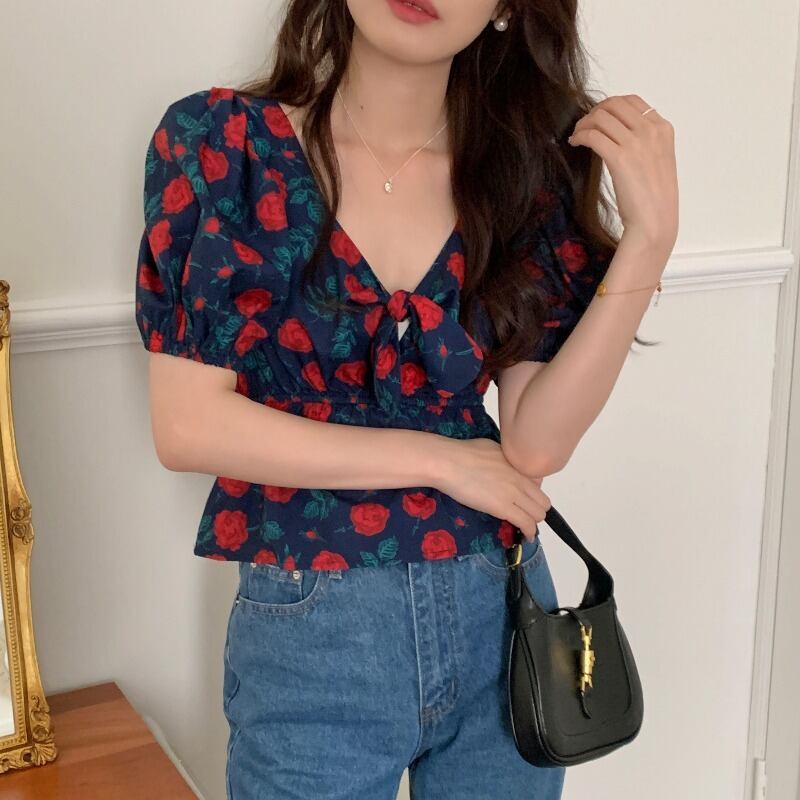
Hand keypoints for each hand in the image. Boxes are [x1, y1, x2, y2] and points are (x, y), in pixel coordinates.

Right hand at [432, 437, 549, 542]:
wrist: (448, 462)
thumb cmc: (461, 453)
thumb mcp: (491, 448)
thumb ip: (504, 460)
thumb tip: (504, 466)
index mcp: (517, 463)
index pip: (539, 484)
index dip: (532, 494)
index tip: (524, 500)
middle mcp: (520, 478)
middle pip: (543, 501)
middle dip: (536, 510)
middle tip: (524, 514)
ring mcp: (514, 493)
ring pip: (538, 514)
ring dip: (532, 521)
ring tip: (523, 526)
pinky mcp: (504, 507)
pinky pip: (526, 523)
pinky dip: (528, 532)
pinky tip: (524, 536)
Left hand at [568, 94, 678, 261]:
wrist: (655, 221)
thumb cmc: (654, 199)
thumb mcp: (657, 161)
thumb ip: (645, 142)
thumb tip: (620, 133)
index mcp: (663, 129)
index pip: (632, 101)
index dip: (609, 105)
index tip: (598, 117)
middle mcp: (651, 131)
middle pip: (614, 104)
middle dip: (594, 112)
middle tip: (583, 126)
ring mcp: (636, 143)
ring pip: (601, 117)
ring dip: (583, 123)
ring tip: (577, 135)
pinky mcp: (619, 158)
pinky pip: (593, 135)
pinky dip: (580, 136)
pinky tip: (575, 143)